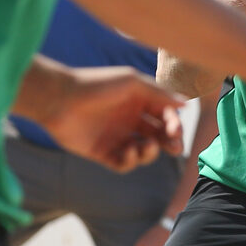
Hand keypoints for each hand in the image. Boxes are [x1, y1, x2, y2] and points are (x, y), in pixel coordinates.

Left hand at [41, 66, 183, 171]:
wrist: (59, 99)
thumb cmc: (97, 85)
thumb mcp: (132, 82)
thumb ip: (160, 94)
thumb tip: (186, 104)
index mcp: (139, 101)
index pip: (165, 116)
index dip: (174, 124)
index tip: (175, 130)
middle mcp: (130, 119)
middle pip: (158, 136)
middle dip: (169, 143)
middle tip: (174, 148)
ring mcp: (116, 137)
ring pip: (143, 152)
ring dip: (150, 153)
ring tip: (145, 146)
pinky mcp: (102, 153)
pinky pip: (123, 163)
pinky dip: (130, 161)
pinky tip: (127, 151)